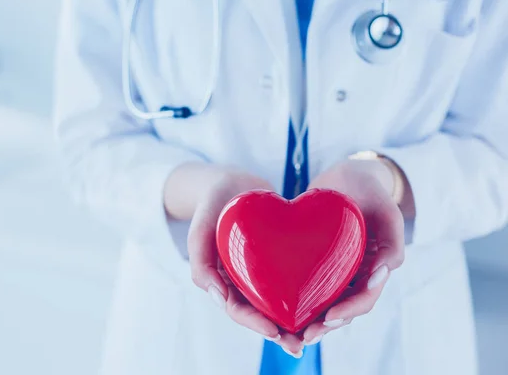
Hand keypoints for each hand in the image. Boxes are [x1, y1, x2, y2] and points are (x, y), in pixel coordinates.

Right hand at [186, 168, 305, 356]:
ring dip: (295, 319)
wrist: (233, 182)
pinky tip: (325, 298)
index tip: (275, 332)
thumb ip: (201, 262)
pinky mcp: (278, 259)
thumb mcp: (199, 229)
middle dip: (279, 331)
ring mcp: (261, 271)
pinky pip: (291, 279)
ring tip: (317, 331)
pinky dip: (305, 292)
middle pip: (260, 312)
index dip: (255, 323)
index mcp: (222, 280)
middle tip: (300, 344)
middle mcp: (242, 280)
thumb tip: (218, 297)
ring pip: (278, 301)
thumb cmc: (211, 205)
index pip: (237, 309)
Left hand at [301, 158, 405, 344]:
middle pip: (343, 308)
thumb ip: (393, 240)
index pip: (365, 298)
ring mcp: (336, 269)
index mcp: (376, 267)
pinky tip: (276, 306)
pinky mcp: (316, 261)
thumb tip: (385, 272)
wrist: (346, 175)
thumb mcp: (387, 208)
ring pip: (324, 302)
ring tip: (289, 333)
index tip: (329, 318)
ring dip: (310, 320)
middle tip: (303, 337)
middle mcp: (356, 273)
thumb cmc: (369, 188)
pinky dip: (297, 298)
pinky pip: (307, 284)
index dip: (349, 311)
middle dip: (325, 325)